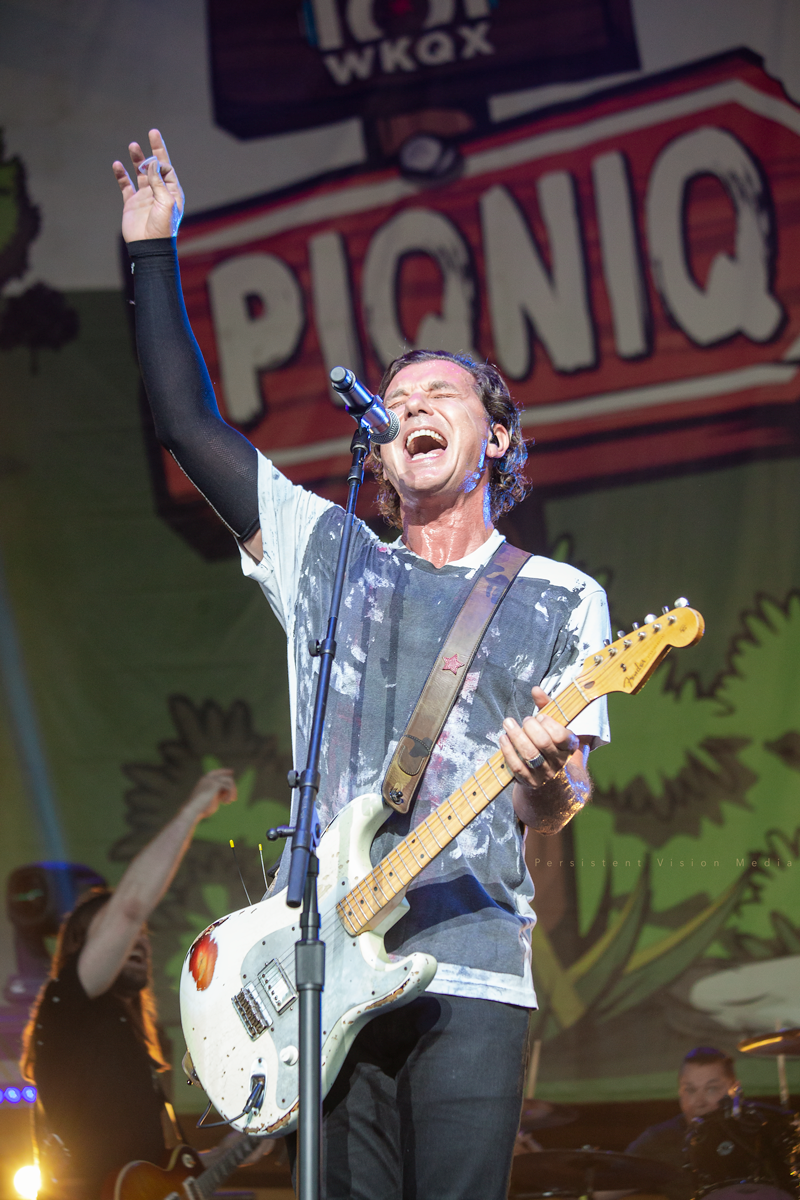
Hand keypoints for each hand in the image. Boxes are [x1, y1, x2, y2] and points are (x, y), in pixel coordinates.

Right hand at [112, 128, 183, 242]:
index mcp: (172, 193)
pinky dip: (121, 175)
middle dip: (153, 151)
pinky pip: (125, 185)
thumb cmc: (162, 228)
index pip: (167, 169)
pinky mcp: (132, 203)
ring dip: (137, 159)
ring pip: (140, 173)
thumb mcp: (166, 203)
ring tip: (133, 146)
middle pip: (154, 168)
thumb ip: (158, 182)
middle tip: (151, 133)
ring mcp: (144, 197)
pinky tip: (117, 165)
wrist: (148, 247)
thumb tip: (151, 163)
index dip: (162, 158)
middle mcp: (158, 192)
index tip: (155, 150)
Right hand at [186, 768, 236, 819]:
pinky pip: (228, 786)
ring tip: (230, 801)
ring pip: (229, 780)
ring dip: (232, 791)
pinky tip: (225, 802)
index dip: (224, 771)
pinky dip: (230, 794)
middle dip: (232, 786)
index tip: (231, 772)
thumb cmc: (200, 808)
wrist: (193, 810)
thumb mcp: (211, 800)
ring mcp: (211, 779)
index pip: (215, 772)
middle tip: (234, 798)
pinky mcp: (215, 783)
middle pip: (225, 775)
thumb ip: (217, 794)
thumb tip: (227, 792)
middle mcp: (207, 778)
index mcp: (204, 781)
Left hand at [499, 685, 578, 788]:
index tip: (540, 717)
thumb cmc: (552, 746)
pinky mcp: (530, 782)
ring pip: (529, 755)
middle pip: (543, 743)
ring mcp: (544, 773)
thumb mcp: (555, 726)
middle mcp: (559, 762)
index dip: (548, 724)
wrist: (555, 781)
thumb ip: (547, 706)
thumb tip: (535, 689)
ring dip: (516, 736)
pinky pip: (517, 767)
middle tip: (525, 720)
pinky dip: (508, 751)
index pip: (561, 735)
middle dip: (530, 728)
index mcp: (569, 747)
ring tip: (508, 723)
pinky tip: (503, 738)